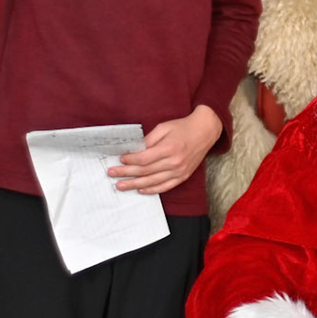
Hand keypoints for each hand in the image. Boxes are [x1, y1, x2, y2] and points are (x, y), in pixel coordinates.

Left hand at [110, 107, 224, 194]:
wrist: (204, 132)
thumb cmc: (183, 128)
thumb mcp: (164, 127)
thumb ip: (148, 140)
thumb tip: (134, 150)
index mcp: (169, 148)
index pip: (144, 158)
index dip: (130, 160)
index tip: (119, 159)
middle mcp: (175, 162)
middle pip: (145, 171)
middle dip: (126, 173)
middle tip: (111, 174)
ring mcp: (179, 171)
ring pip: (152, 181)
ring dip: (134, 184)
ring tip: (121, 185)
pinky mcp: (183, 176)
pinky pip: (165, 186)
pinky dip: (152, 190)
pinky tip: (140, 189)